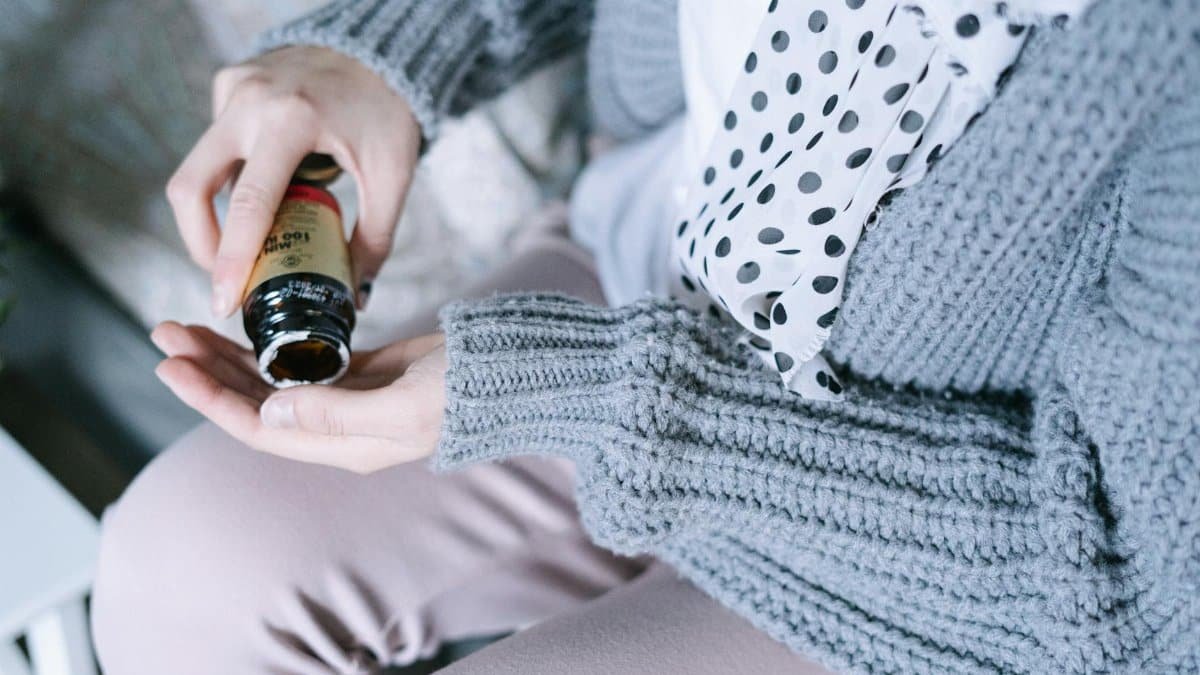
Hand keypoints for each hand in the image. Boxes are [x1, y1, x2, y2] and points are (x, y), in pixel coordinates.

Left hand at [151, 322, 446, 473]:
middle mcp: (337, 426)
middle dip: (207, 371)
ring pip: (271, 380)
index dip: (211, 400)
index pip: (259, 427)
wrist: (510, 373)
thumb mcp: (403, 407)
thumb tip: (271, 408)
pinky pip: (300, 361)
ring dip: (229, 356)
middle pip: (254, 403)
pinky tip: (245, 328)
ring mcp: (349, 399)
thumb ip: (338, 412)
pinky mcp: (363, 372)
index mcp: (343, 444)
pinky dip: (268, 345)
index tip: (173, 368)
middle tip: (166, 335)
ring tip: (187, 329)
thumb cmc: (464, 393)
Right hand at [167, 46, 420, 316]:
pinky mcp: (227, 85)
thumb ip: (374, 239)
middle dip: (201, 246)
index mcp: (293, 120)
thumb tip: (356, 298)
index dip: (230, 259)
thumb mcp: (391, 176)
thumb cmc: (386, 111)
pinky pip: (216, 146)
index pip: (250, 203)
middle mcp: (250, 102)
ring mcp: (233, 90)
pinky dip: (233, 179)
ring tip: (254, 243)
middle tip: (226, 281)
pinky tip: (270, 185)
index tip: (223, 301)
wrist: (376, 50)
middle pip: (191, 188)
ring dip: (215, 216)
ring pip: (196, 169)